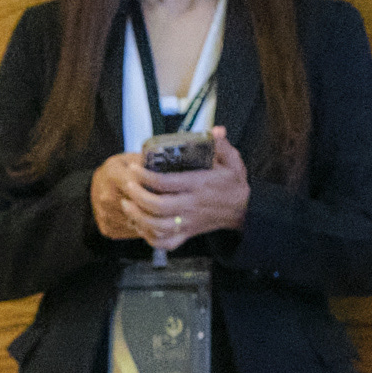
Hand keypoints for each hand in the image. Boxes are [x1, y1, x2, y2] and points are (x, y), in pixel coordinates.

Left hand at [98, 131, 251, 252]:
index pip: (166, 182)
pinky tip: (140, 225)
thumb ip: (221, 145)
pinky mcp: (188, 234)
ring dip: (138, 217)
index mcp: (199, 185)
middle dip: (138, 196)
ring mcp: (189, 222)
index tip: (134, 167)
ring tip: (126, 204)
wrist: (244, 209)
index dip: (146, 176)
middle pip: (158, 206)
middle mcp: (192, 205)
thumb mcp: (232, 160)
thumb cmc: (233, 183)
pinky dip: (149, 237)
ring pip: (158, 226)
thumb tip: (216, 130)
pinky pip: (165, 242)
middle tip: (127, 185)